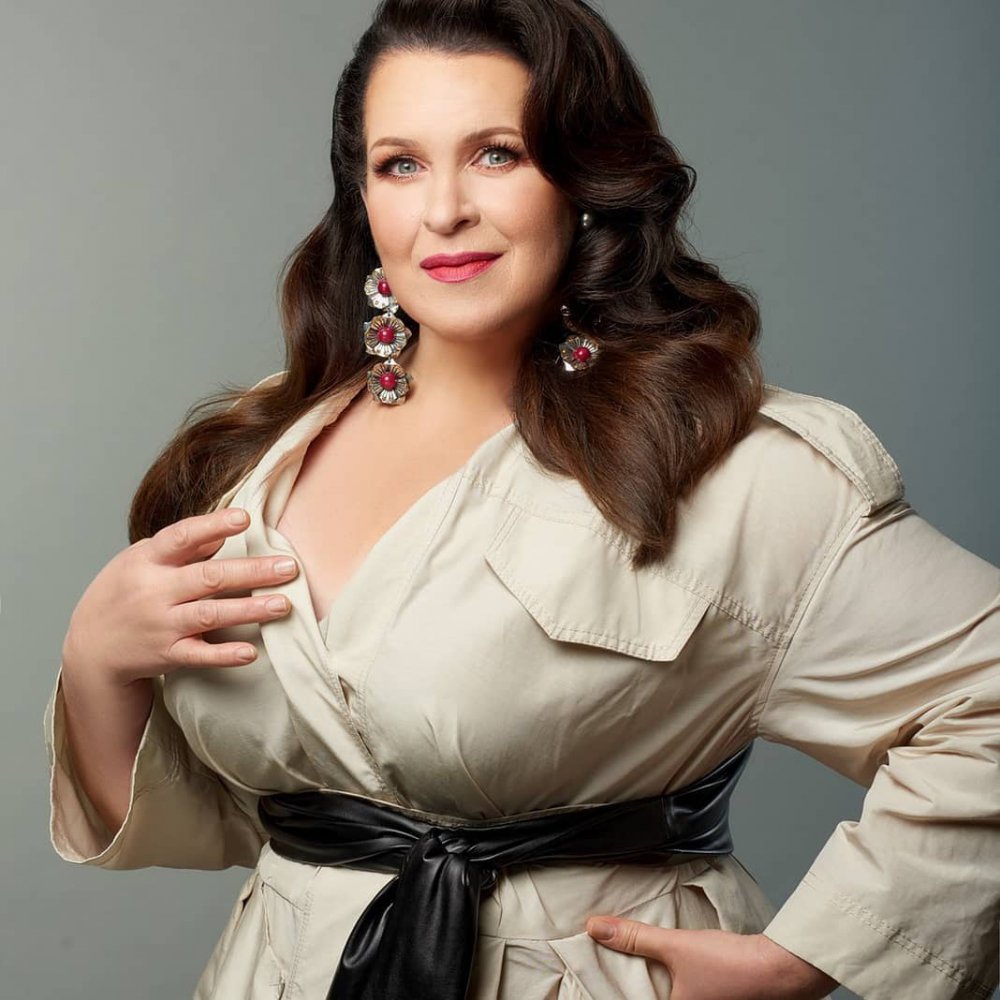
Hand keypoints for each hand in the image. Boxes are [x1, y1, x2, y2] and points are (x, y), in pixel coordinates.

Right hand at [62, 506, 300, 685]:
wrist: (89, 647)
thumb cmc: (125, 593)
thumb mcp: (141, 560)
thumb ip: (183, 547)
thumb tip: (222, 529)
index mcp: (148, 560)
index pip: (182, 537)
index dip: (213, 526)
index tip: (245, 518)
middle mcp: (154, 592)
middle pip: (209, 577)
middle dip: (252, 572)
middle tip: (290, 567)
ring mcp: (161, 625)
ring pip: (210, 615)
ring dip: (250, 611)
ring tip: (284, 604)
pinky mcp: (167, 655)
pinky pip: (199, 655)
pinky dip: (225, 655)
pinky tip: (251, 652)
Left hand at [585, 916, 839, 999]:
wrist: (781, 969)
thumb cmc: (733, 966)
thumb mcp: (677, 948)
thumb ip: (636, 938)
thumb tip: (595, 928)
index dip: (619, 993)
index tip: (599, 986)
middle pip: (653, 997)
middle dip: (637, 986)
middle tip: (618, 972)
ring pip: (669, 996)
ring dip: (656, 985)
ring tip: (638, 969)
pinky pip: (686, 995)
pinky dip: (673, 986)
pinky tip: (670, 972)